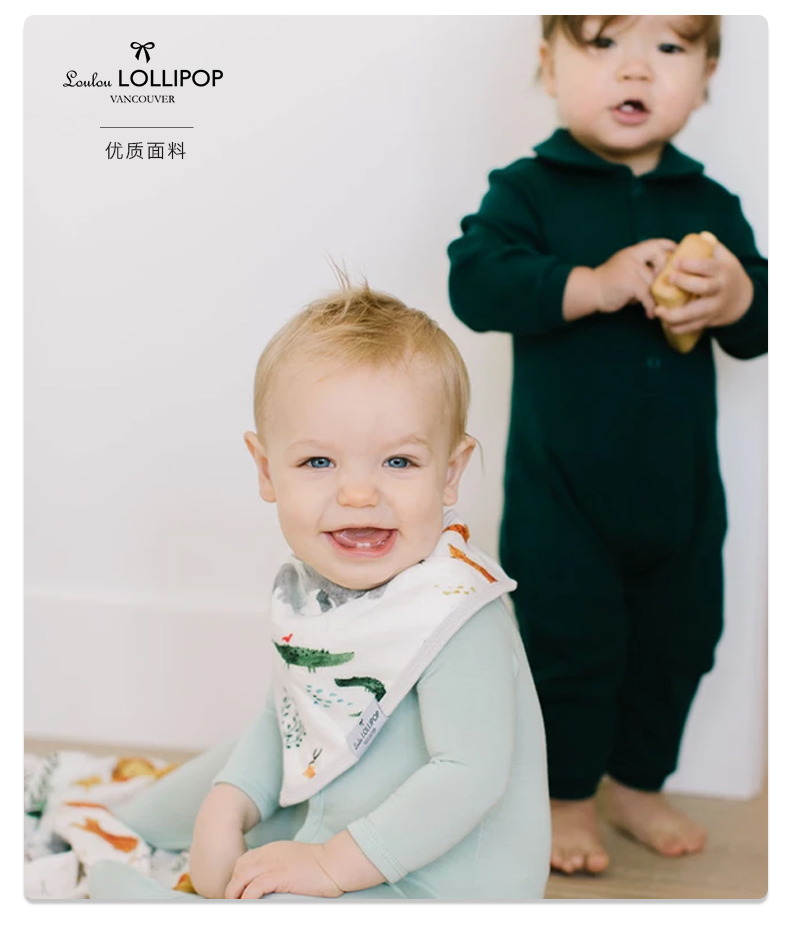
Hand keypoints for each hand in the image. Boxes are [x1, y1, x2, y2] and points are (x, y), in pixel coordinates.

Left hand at [224, 840, 342, 899]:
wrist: (334, 863)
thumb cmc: (319, 865)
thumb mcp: (293, 859)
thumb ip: (278, 866)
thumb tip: (268, 883)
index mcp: (272, 849)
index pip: (244, 861)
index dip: (237, 878)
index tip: (237, 894)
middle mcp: (269, 854)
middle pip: (239, 869)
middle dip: (232, 888)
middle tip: (234, 904)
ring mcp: (273, 864)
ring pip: (242, 877)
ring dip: (236, 894)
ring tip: (237, 907)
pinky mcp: (280, 876)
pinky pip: (255, 887)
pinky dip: (247, 897)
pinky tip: (247, 905)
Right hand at [592, 239, 676, 314]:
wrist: (590, 290)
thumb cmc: (608, 282)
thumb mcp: (624, 267)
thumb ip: (640, 266)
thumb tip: (663, 275)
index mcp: (633, 251)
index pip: (657, 243)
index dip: (670, 247)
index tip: (678, 256)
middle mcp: (633, 256)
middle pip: (660, 257)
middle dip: (665, 271)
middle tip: (665, 284)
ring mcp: (632, 268)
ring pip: (654, 281)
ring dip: (656, 295)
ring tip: (657, 304)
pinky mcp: (631, 283)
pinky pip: (647, 295)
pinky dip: (650, 306)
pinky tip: (649, 314)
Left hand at [654, 241, 753, 334]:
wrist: (741, 299)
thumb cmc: (725, 273)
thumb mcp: (724, 257)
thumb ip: (710, 247)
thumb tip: (697, 237)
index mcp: (722, 271)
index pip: (709, 267)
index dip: (693, 265)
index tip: (676, 262)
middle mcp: (720, 289)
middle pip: (705, 287)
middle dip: (686, 283)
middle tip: (670, 279)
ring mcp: (715, 306)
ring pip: (697, 312)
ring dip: (676, 314)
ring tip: (659, 311)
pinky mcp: (710, 320)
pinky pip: (694, 326)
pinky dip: (679, 328)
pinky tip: (665, 324)